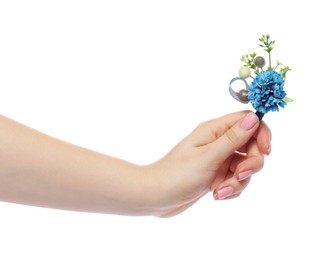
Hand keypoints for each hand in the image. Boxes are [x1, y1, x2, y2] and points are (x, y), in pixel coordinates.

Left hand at [148, 111, 270, 216]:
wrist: (155, 197)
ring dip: (238, 182)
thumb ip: (233, 139)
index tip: (266, 151)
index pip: (247, 121)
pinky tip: (217, 195)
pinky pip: (235, 180)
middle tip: (239, 175)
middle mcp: (217, 142)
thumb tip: (254, 117)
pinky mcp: (216, 175)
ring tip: (220, 192)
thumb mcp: (208, 157)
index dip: (261, 133)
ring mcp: (217, 160)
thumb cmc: (176, 175)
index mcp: (214, 131)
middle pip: (250, 146)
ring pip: (244, 166)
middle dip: (250, 164)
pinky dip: (230, 189)